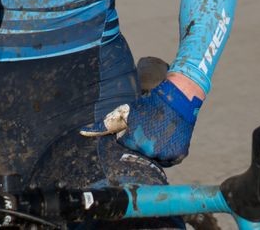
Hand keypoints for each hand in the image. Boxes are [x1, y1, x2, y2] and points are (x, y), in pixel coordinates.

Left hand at [80, 78, 202, 165]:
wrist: (177, 98)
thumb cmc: (149, 104)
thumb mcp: (126, 113)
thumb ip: (104, 125)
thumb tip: (81, 132)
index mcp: (132, 141)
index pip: (126, 147)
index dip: (131, 136)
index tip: (139, 126)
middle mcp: (148, 150)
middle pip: (140, 155)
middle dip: (143, 144)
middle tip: (151, 129)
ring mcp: (164, 154)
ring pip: (155, 159)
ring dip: (155, 150)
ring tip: (159, 133)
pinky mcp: (178, 155)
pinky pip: (169, 161)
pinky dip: (168, 153)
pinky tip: (168, 138)